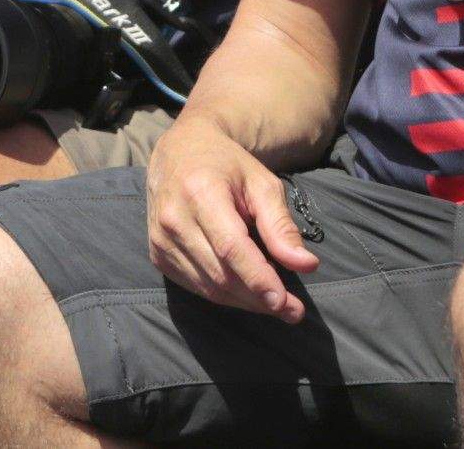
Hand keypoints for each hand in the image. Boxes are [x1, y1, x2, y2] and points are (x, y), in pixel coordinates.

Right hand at [144, 116, 318, 321]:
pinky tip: (247, 293)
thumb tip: (305, 265)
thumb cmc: (228, 167)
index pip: (231, 248)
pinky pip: (195, 286)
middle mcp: (174, 220)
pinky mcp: (158, 255)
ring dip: (245, 302)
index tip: (285, 302)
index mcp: (201, 193)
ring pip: (208, 287)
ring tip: (277, 306)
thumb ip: (280, 225)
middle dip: (259, 298)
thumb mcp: (261, 184)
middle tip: (293, 311)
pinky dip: (225, 295)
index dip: (258, 278)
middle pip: (221, 273)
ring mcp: (161, 240)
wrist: (180, 153)